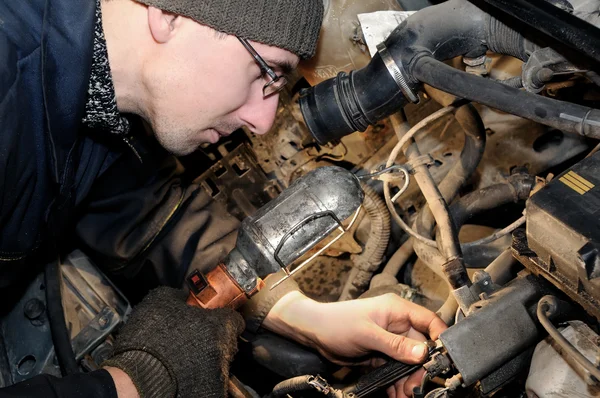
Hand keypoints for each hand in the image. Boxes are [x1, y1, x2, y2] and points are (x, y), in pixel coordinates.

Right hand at [103, 287, 243, 397]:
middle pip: (228, 342)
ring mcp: (218, 374)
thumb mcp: (160, 301)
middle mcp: (223, 351)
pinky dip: (201, 376)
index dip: (223, 318)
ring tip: (185, 357)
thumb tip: (184, 296)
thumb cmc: (148, 339)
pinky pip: (212, 381)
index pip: (235, 320)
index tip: (212, 319)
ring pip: (220, 362)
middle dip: (214, 339)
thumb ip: (179, 295)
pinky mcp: (211, 390)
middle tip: (194, 338)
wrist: (136, 377)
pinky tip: (184, 372)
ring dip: (207, 358)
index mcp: (218, 326)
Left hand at [263, 291, 446, 397]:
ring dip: (408, 379)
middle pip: (422, 347)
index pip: (429, 320)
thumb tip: (422, 353)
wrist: (314, 332)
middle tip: (416, 387)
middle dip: (420, 369)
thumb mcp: (367, 333)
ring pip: (409, 362)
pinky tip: (396, 394)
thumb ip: (395, 344)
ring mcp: (390, 340)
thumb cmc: (338, 323)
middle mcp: (397, 324)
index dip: (440, 338)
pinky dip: (397, 382)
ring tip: (405, 395)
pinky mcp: (382, 354)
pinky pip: (396, 369)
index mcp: (397, 310)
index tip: (444, 359)